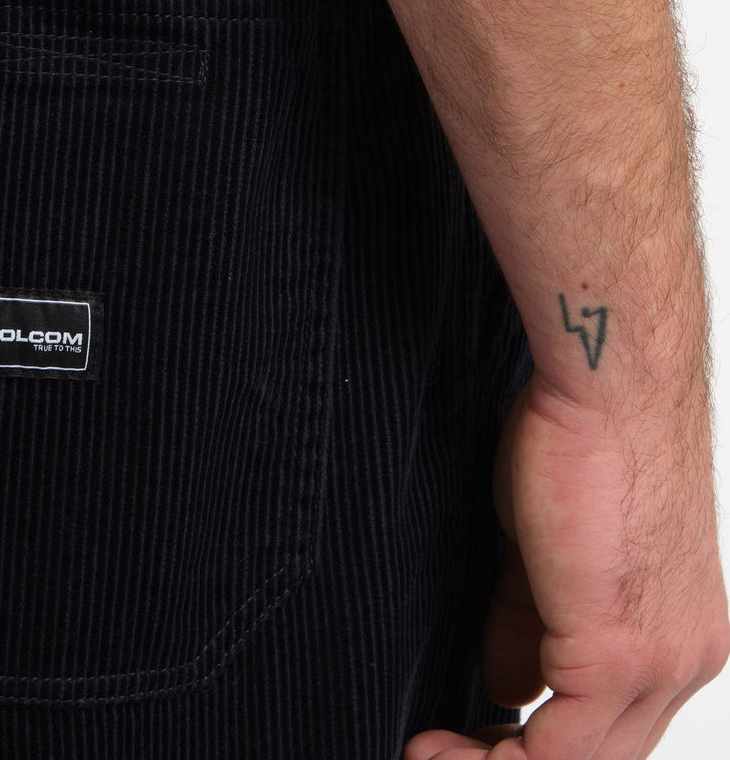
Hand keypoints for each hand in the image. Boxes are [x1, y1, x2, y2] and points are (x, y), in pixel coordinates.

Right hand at [404, 375, 729, 759]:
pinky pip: (557, 753)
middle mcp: (684, 658)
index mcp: (678, 633)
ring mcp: (661, 660)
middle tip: (437, 748)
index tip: (466, 733)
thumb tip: (504, 688)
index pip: (608, 724)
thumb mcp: (543, 550)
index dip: (532, 745)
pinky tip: (436, 744)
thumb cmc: (579, 440)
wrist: (606, 388)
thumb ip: (527, 623)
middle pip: (600, 756)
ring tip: (426, 750)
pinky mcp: (618, 651)